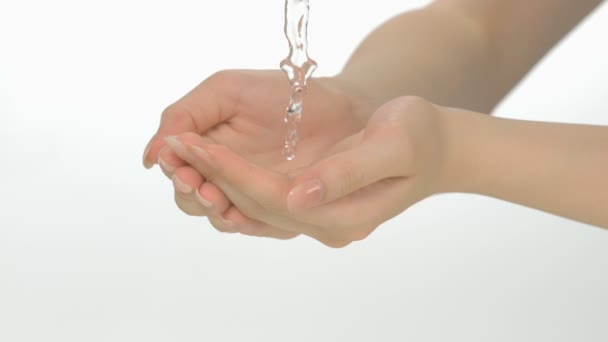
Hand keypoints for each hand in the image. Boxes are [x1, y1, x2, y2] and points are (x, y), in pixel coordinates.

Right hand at [143, 70, 374, 240]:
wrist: (342, 106)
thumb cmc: (283, 93)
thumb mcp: (227, 92)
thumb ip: (185, 116)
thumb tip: (152, 155)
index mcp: (208, 150)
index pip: (179, 172)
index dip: (175, 171)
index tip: (178, 166)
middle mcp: (227, 179)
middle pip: (194, 201)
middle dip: (193, 194)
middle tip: (199, 184)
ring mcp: (255, 198)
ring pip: (223, 218)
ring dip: (216, 211)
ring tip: (218, 199)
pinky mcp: (283, 212)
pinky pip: (260, 227)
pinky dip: (248, 224)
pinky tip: (243, 215)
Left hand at [166, 96, 448, 246]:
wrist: (438, 147)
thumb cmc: (420, 137)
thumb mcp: (393, 145)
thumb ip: (347, 173)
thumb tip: (298, 196)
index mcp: (345, 216)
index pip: (274, 197)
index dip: (231, 171)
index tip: (195, 143)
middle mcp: (328, 226)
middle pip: (256, 205)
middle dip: (213, 174)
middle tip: (173, 142)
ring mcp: (321, 220)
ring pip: (255, 206)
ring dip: (216, 179)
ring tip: (182, 150)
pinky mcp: (316, 207)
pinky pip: (264, 201)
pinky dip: (235, 181)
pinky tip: (211, 164)